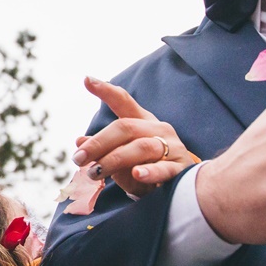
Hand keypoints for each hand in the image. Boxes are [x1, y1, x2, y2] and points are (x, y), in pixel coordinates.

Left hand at [73, 77, 199, 196]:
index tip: (87, 79)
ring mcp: (172, 147)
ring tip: (95, 172)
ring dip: (114, 160)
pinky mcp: (181, 169)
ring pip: (141, 147)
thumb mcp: (123, 157)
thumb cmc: (149, 167)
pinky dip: (150, 172)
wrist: (188, 186)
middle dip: (98, 143)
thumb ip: (104, 149)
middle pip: (125, 128)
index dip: (106, 90)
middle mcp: (158, 129)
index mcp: (143, 123)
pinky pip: (164, 169)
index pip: (124, 102)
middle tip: (78, 159)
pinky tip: (137, 174)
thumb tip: (79, 142)